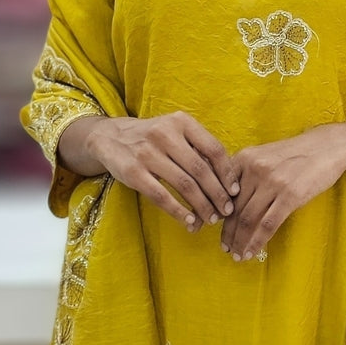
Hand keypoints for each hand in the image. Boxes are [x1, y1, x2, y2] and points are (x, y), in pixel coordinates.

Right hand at [84, 111, 239, 232]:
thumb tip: (228, 180)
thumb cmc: (153, 138)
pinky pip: (162, 196)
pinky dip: (179, 212)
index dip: (227, 173)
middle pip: (201, 170)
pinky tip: (189, 222)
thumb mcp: (175, 131)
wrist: (110, 137)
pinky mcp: (133, 172)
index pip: (213, 149)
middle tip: (226, 212)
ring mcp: (147, 153)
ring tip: (210, 219)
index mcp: (181, 122)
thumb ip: (198, 148)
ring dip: (202, 206)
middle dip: (217, 194)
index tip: (235, 192)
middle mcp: (165, 134)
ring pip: (184, 185)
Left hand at [220, 126, 345, 260]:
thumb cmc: (294, 155)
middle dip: (228, 233)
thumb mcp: (264, 156)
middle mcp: (255, 169)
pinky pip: (267, 225)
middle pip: (234, 208)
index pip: (223, 192)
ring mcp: (273, 182)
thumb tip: (227, 205)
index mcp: (244, 158)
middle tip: (225, 248)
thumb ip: (245, 175)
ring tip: (237, 255)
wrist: (327, 146)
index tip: (211, 229)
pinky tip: (251, 253)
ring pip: (248, 220)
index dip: (214, 214)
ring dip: (240, 242)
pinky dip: (256, 242)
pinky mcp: (290, 195)